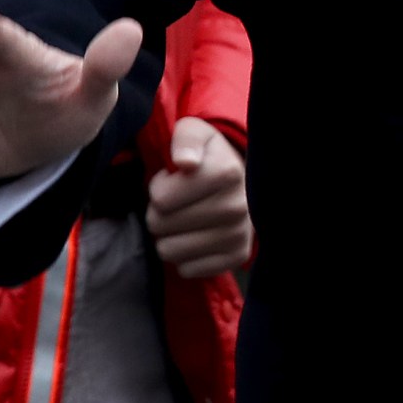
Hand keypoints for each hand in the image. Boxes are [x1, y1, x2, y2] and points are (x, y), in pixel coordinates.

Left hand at [148, 117, 252, 277]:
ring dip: (169, 236)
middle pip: (160, 225)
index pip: (160, 199)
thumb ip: (184, 139)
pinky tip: (196, 236)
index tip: (173, 180)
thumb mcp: (194, 133)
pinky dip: (185, 255)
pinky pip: (187, 269)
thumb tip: (185, 161)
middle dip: (159, 213)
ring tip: (184, 219)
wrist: (244, 180)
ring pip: (169, 251)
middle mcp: (237, 206)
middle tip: (176, 203)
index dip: (158, 188)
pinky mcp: (238, 257)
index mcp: (227, 173)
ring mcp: (239, 235)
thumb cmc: (209, 157)